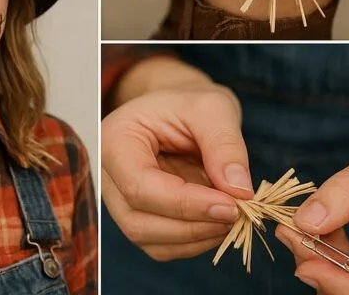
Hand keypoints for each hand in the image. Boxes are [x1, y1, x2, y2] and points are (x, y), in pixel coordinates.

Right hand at [102, 59, 252, 260]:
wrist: (182, 109)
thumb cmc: (191, 103)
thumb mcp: (213, 107)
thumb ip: (225, 144)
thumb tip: (239, 191)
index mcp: (115, 140)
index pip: (140, 187)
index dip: (186, 204)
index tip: (231, 205)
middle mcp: (109, 176)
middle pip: (140, 221)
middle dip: (194, 226)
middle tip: (239, 213)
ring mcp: (121, 201)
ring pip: (152, 241)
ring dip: (197, 238)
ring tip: (234, 215)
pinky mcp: (141, 218)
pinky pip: (163, 245)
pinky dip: (195, 241)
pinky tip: (219, 220)